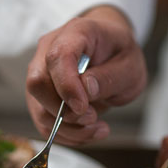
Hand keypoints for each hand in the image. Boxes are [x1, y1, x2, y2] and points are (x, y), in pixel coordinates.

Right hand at [26, 5, 147, 145]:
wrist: (111, 54)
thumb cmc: (120, 55)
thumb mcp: (130, 65)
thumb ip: (110, 77)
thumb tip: (86, 90)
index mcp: (75, 32)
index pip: (57, 57)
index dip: (67, 86)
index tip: (83, 108)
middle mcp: (49, 50)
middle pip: (37, 84)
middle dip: (64, 112)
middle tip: (92, 118)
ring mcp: (41, 73)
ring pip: (39, 109)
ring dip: (68, 129)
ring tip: (98, 128)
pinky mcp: (40, 96)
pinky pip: (44, 122)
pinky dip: (66, 134)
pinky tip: (88, 131)